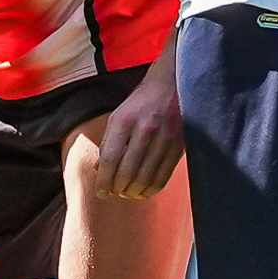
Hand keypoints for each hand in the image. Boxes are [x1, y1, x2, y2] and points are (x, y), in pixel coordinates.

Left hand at [93, 54, 184, 197]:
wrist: (172, 85)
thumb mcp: (118, 116)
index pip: (110, 160)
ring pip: (145, 178)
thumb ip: (107, 142)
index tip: (101, 192)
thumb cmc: (141, 103)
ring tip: (128, 193)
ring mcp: (164, 138)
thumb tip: (99, 170)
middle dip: (118, 189)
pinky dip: (152, 189)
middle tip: (115, 193)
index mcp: (124, 120)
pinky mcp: (178, 145)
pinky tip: (145, 192)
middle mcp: (144, 130)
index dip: (103, 181)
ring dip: (134, 192)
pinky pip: (163, 176)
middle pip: (127, 172)